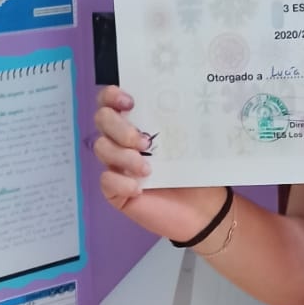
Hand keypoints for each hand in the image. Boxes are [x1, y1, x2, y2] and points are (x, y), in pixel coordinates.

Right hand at [93, 85, 225, 242]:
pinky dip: (121, 183)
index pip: (110, 100)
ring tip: (148, 169)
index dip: (111, 95)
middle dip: (120, 127)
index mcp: (138, 122)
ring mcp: (116, 165)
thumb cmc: (195, 171)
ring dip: (123, 156)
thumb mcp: (188, 140)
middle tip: (145, 143)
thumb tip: (175, 96)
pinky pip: (106, 180)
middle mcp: (122, 140)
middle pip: (102, 120)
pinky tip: (139, 189)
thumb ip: (175, 120)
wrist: (202, 209)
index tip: (130, 102)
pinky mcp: (115, 190)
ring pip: (102, 148)